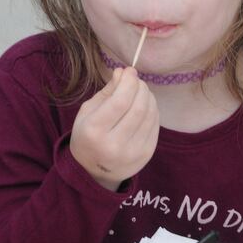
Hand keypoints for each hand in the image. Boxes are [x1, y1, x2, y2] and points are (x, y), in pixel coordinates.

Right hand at [70, 67, 158, 190]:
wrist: (93, 171)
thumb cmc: (88, 135)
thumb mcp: (88, 111)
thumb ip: (107, 91)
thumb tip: (124, 72)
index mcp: (94, 131)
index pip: (120, 101)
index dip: (129, 82)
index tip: (130, 71)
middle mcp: (113, 145)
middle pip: (138, 108)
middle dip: (140, 88)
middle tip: (136, 81)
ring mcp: (132, 153)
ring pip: (150, 116)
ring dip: (148, 97)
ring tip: (141, 91)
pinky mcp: (145, 155)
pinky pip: (155, 126)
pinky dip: (153, 110)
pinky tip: (146, 105)